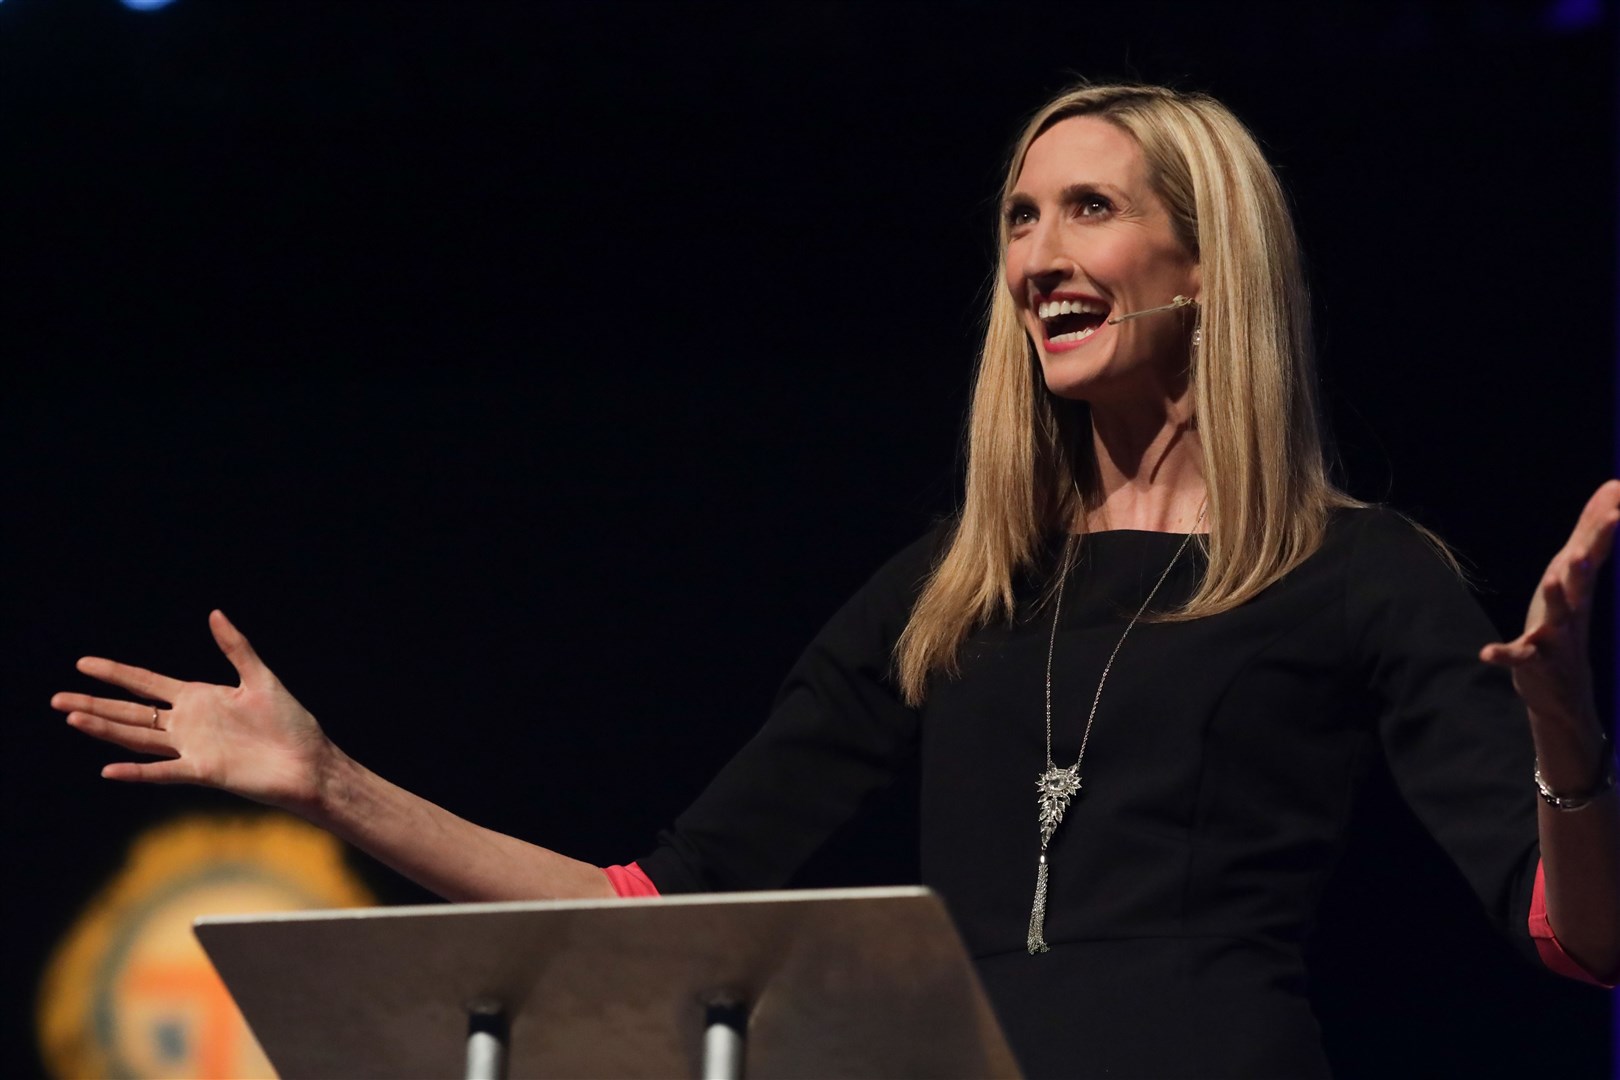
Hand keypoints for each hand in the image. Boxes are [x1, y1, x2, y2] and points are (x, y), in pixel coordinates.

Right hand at [52, 610, 332, 811]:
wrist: (309, 762)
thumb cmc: (290, 724)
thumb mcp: (261, 678)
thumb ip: (236, 647)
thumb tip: (214, 613)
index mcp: (199, 698)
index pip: (146, 683)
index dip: (115, 673)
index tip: (84, 663)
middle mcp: (189, 724)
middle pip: (131, 712)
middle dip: (94, 703)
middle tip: (55, 699)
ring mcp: (193, 749)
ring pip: (138, 738)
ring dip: (104, 730)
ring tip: (71, 718)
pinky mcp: (205, 771)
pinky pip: (164, 771)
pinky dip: (137, 771)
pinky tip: (108, 769)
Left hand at [1481, 479, 1619, 726]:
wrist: (1563, 692)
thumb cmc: (1567, 621)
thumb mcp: (1575, 576)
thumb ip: (1590, 534)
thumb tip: (1611, 488)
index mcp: (1581, 589)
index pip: (1596, 556)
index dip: (1605, 531)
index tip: (1618, 504)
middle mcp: (1574, 611)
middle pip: (1582, 584)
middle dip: (1585, 564)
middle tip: (1587, 546)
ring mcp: (1556, 637)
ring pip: (1558, 617)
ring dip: (1557, 598)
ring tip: (1552, 579)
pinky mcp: (1533, 661)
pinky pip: (1519, 656)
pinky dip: (1504, 654)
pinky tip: (1487, 652)